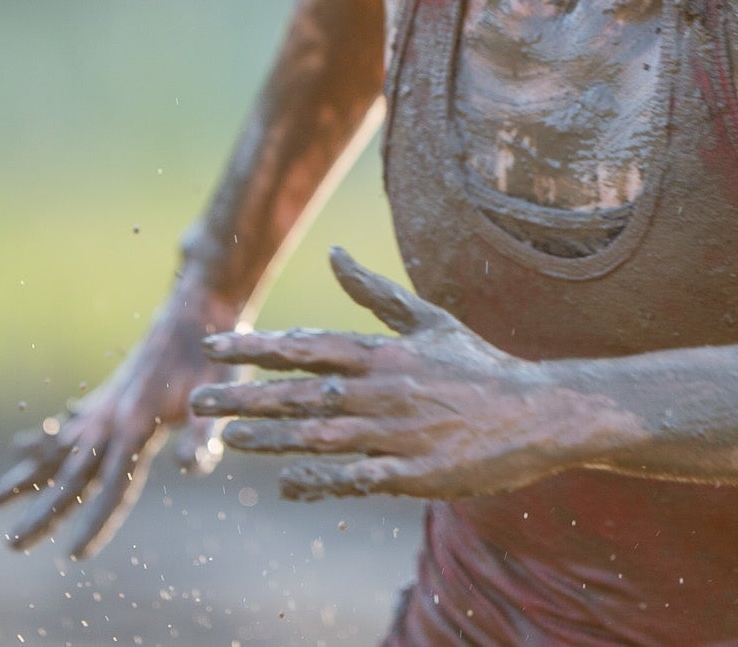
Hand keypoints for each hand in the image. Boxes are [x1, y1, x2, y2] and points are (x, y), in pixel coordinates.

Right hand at [0, 281, 238, 557]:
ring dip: (25, 478)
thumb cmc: (213, 358)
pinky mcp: (109, 396)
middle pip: (71, 477)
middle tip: (11, 546)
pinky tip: (22, 448)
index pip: (114, 487)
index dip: (96, 522)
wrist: (197, 309)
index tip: (74, 555)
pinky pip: (67, 426)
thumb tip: (188, 470)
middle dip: (42, 514)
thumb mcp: (218, 396)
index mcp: (136, 426)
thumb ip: (203, 434)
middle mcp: (110, 419)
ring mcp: (104, 407)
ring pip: (56, 452)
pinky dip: (42, 441)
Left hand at [190, 246, 632, 501]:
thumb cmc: (479, 368)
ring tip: (228, 438)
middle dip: (246, 397)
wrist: (538, 414)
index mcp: (385, 354)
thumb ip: (376, 294)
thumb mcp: (430, 322)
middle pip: (301, 394)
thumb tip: (334, 254)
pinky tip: (286, 484)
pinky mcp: (411, 474)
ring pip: (318, 438)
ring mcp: (396, 435)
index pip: (308, 346)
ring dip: (269, 438)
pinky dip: (316, 481)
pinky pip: (352, 479)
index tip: (214, 347)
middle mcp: (384, 392)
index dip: (258, 347)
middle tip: (198, 401)